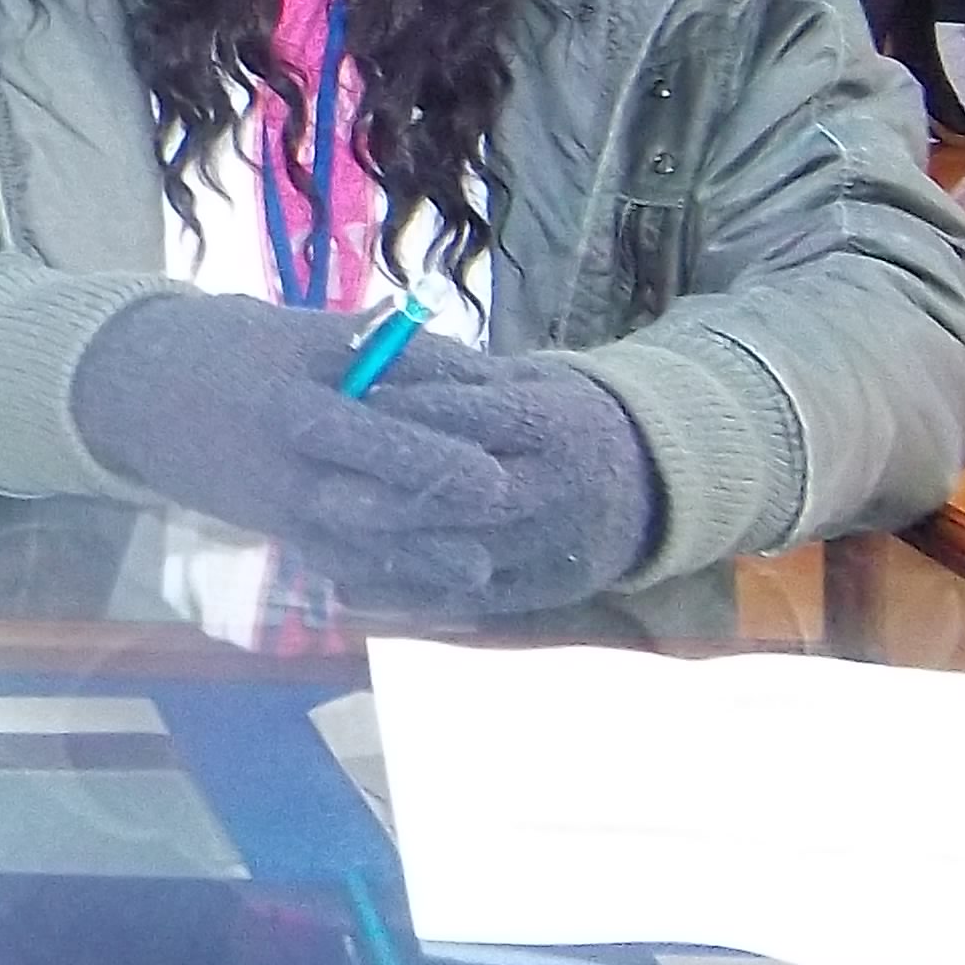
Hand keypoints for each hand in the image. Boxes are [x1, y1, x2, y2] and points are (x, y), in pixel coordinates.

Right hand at [70, 291, 514, 550]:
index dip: (424, 448)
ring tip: (476, 568)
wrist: (130, 393)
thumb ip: (370, 350)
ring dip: (415, 556)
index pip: (359, 428)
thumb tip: (463, 363)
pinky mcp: (273, 528)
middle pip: (365, 491)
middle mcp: (279, 461)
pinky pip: (330, 560)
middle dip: (431, 502)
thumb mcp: (289, 330)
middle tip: (500, 504)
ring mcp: (273, 503)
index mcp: (282, 400)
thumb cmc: (221, 346)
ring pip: (352, 540)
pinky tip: (427, 588)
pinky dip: (379, 576)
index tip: (488, 462)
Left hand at [325, 355, 661, 611]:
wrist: (646, 484)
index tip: (349, 405)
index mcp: (553, 424)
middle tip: (319, 492)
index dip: (412, 413)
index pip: (478, 418)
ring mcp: (554, 547)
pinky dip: (408, 598)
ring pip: (468, 556)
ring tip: (318, 543)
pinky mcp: (545, 592)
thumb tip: (369, 362)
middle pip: (472, 497)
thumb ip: (457, 378)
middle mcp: (557, 489)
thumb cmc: (557, 416)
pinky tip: (349, 585)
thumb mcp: (524, 381)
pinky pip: (471, 602)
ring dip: (391, 554)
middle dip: (395, 496)